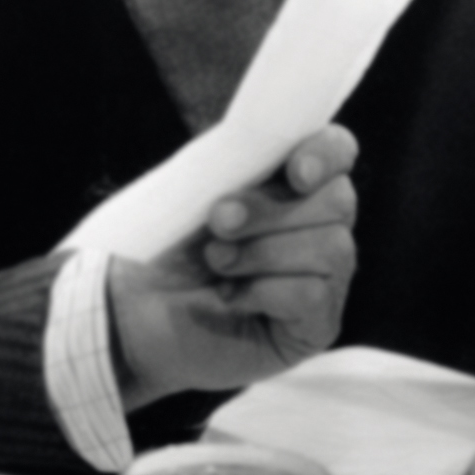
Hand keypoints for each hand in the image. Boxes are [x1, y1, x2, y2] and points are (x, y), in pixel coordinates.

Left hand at [107, 126, 358, 407]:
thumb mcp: (188, 196)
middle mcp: (319, 226)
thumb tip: (249, 155)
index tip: (294, 173)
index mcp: (291, 183)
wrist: (137, 314)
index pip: (338, 149)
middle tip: (218, 220)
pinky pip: (314, 294)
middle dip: (272, 208)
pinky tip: (231, 297)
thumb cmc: (164, 249)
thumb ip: (227, 167)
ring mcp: (325, 278)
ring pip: (331, 247)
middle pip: (338, 200)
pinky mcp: (317, 325)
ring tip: (217, 261)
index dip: (326, 154)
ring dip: (264, 251)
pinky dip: (265, 291)